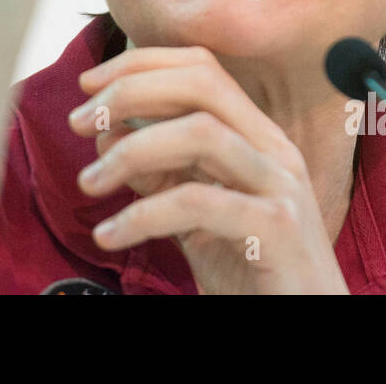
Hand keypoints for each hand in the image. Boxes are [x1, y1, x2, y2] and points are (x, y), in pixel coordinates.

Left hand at [68, 46, 349, 293]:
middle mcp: (274, 149)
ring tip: (88, 183)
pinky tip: (110, 236)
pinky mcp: (277, 229)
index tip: (89, 85)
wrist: (306, 320)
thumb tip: (107, 136)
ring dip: (131, 150)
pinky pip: (199, 202)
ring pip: (202, 133)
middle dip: (131, 91)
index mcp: (257, 137)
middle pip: (202, 83)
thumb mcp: (196, 216)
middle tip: (79, 121)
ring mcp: (280, 186)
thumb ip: (160, 173)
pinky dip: (144, 214)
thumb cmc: (253, 273)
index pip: (201, 68)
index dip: (140, 65)